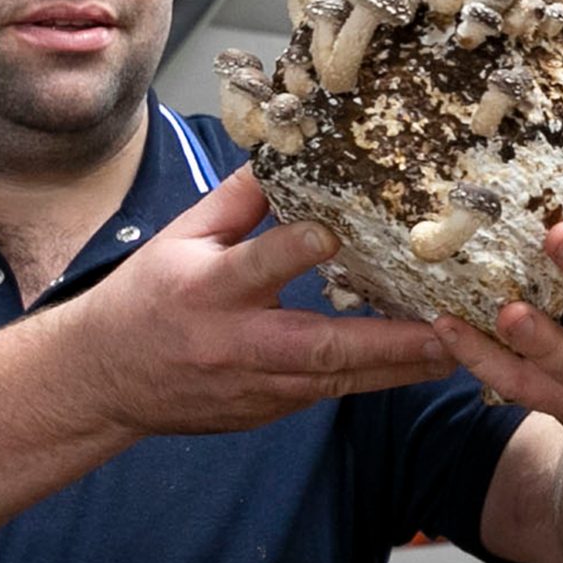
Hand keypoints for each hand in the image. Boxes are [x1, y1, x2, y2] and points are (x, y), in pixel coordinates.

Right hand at [71, 166, 456, 436]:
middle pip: (317, 347)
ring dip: (398, 369)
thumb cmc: (145, 297)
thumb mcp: (180, 236)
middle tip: (445, 330)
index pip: (256, 266)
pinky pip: (327, 396)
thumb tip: (287, 150)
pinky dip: (374, 382)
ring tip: (458, 351)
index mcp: (206, 288)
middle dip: (385, 342)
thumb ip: (237, 199)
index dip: (294, 251)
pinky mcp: (266, 412)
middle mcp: (234, 343)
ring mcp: (253, 387)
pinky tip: (420, 366)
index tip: (335, 234)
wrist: (105, 380)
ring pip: (336, 383)